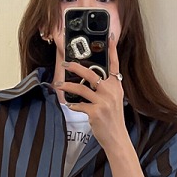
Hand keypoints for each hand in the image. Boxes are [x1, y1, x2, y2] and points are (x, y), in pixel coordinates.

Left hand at [55, 34, 127, 153]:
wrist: (117, 138)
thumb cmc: (113, 119)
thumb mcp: (114, 100)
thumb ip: (106, 88)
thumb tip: (90, 79)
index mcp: (116, 86)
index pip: (115, 65)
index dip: (112, 51)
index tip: (109, 38)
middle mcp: (111, 92)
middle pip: (91, 74)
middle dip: (76, 66)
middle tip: (65, 63)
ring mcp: (103, 102)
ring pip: (81, 88)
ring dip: (67, 85)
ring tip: (59, 84)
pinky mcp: (95, 112)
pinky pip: (79, 104)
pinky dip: (72, 104)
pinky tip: (70, 104)